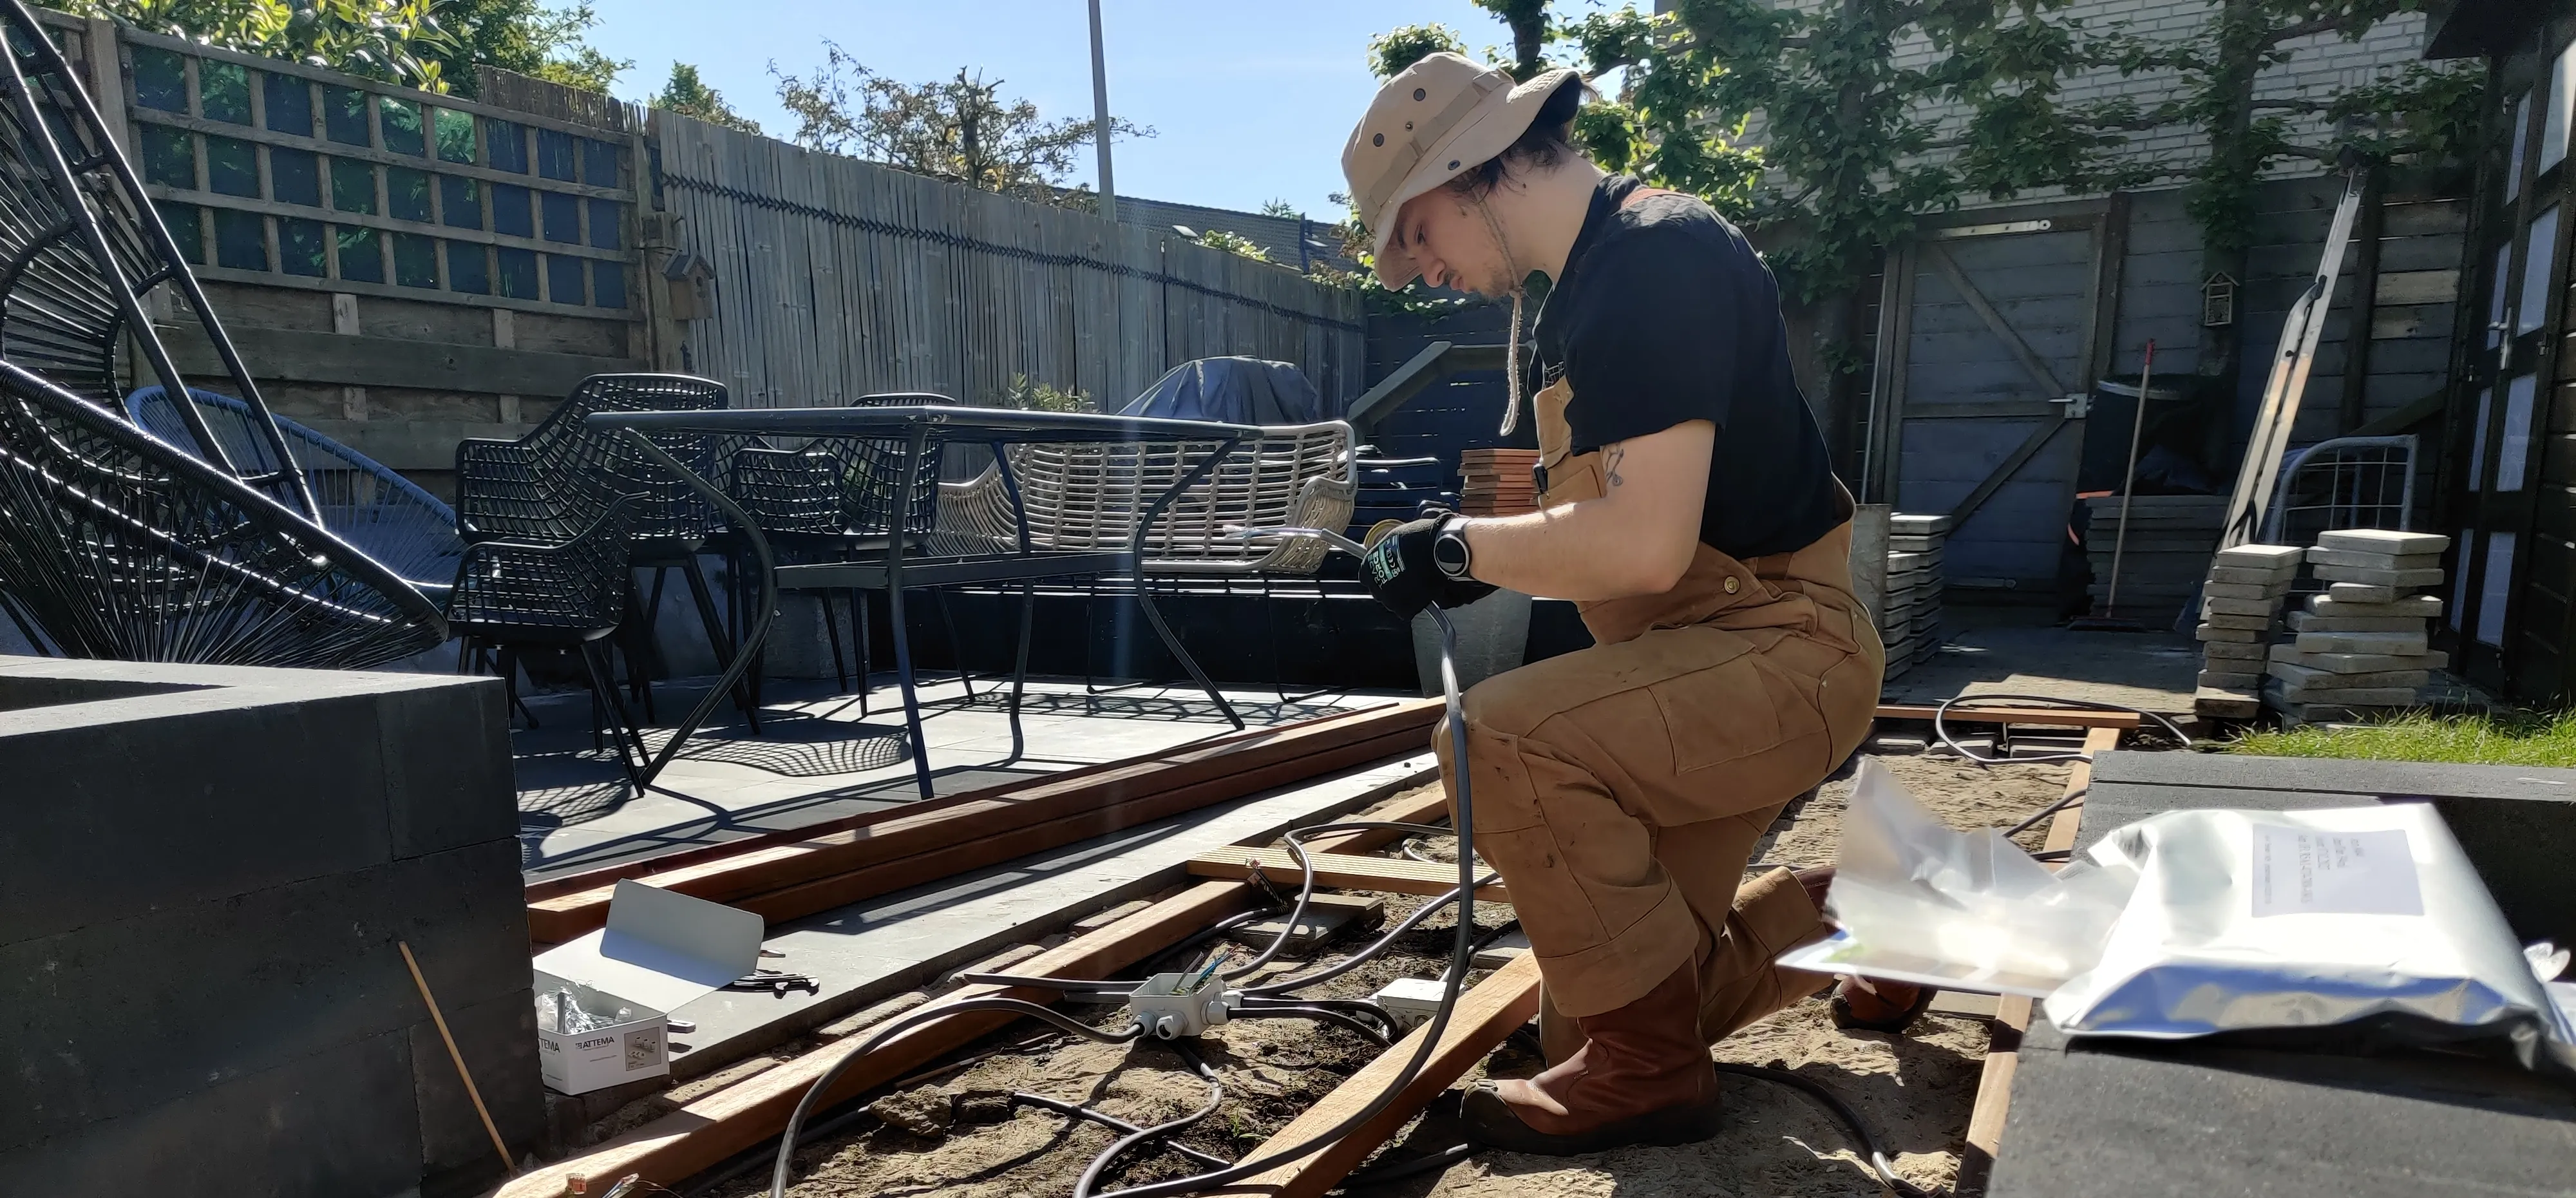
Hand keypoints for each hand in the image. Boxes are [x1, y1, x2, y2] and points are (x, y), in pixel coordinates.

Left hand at [1360, 513, 1494, 618]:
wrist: (1439, 549)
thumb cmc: (1419, 538)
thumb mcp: (1395, 538)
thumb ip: (1388, 550)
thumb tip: (1391, 552)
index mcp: (1368, 569)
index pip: (1368, 578)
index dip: (1381, 574)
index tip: (1391, 572)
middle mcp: (1375, 586)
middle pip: (1381, 591)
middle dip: (1393, 586)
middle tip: (1408, 577)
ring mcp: (1389, 600)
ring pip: (1394, 602)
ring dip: (1404, 595)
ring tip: (1418, 584)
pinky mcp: (1405, 609)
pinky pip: (1408, 610)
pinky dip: (1416, 604)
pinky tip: (1424, 592)